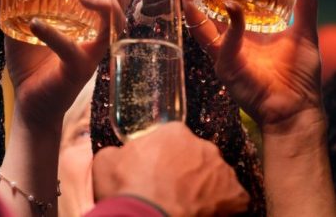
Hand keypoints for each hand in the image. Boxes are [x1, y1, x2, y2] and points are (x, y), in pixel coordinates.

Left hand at [0, 0, 123, 128]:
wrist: (30, 103)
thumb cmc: (32, 64)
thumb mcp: (19, 27)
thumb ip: (10, 3)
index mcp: (90, 21)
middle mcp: (98, 34)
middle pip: (121, 1)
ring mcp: (91, 53)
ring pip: (112, 24)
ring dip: (100, 3)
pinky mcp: (79, 70)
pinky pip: (72, 50)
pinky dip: (54, 36)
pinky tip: (35, 23)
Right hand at [93, 122, 249, 215]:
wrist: (143, 216)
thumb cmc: (126, 187)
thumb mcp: (106, 161)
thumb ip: (118, 152)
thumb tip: (118, 155)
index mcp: (174, 132)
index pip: (174, 138)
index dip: (165, 155)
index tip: (156, 170)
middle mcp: (203, 145)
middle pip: (197, 155)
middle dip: (187, 169)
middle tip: (171, 189)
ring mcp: (221, 170)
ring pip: (215, 176)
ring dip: (205, 187)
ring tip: (187, 205)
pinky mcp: (235, 196)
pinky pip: (233, 199)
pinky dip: (222, 207)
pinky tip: (205, 214)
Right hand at [182, 0, 323, 133]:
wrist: (294, 108)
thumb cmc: (298, 75)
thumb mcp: (303, 31)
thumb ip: (304, 3)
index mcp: (243, 30)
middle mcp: (227, 39)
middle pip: (204, 6)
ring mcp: (222, 52)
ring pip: (199, 21)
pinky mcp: (224, 65)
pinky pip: (223, 41)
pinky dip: (230, 24)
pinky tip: (233, 6)